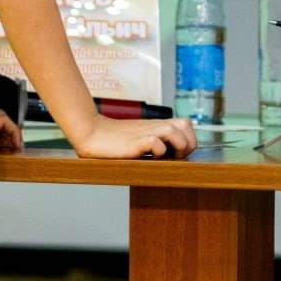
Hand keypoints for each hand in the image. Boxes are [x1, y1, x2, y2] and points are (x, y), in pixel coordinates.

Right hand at [69, 115, 197, 158]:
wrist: (91, 133)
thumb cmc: (114, 139)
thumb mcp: (138, 136)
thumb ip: (153, 139)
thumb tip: (169, 153)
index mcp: (157, 125)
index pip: (186, 124)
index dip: (188, 138)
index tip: (178, 153)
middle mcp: (154, 126)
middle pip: (186, 124)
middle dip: (188, 142)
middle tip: (176, 155)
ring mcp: (144, 132)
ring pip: (175, 129)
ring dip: (177, 145)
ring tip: (166, 156)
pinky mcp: (134, 141)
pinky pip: (155, 141)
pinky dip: (158, 150)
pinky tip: (150, 156)